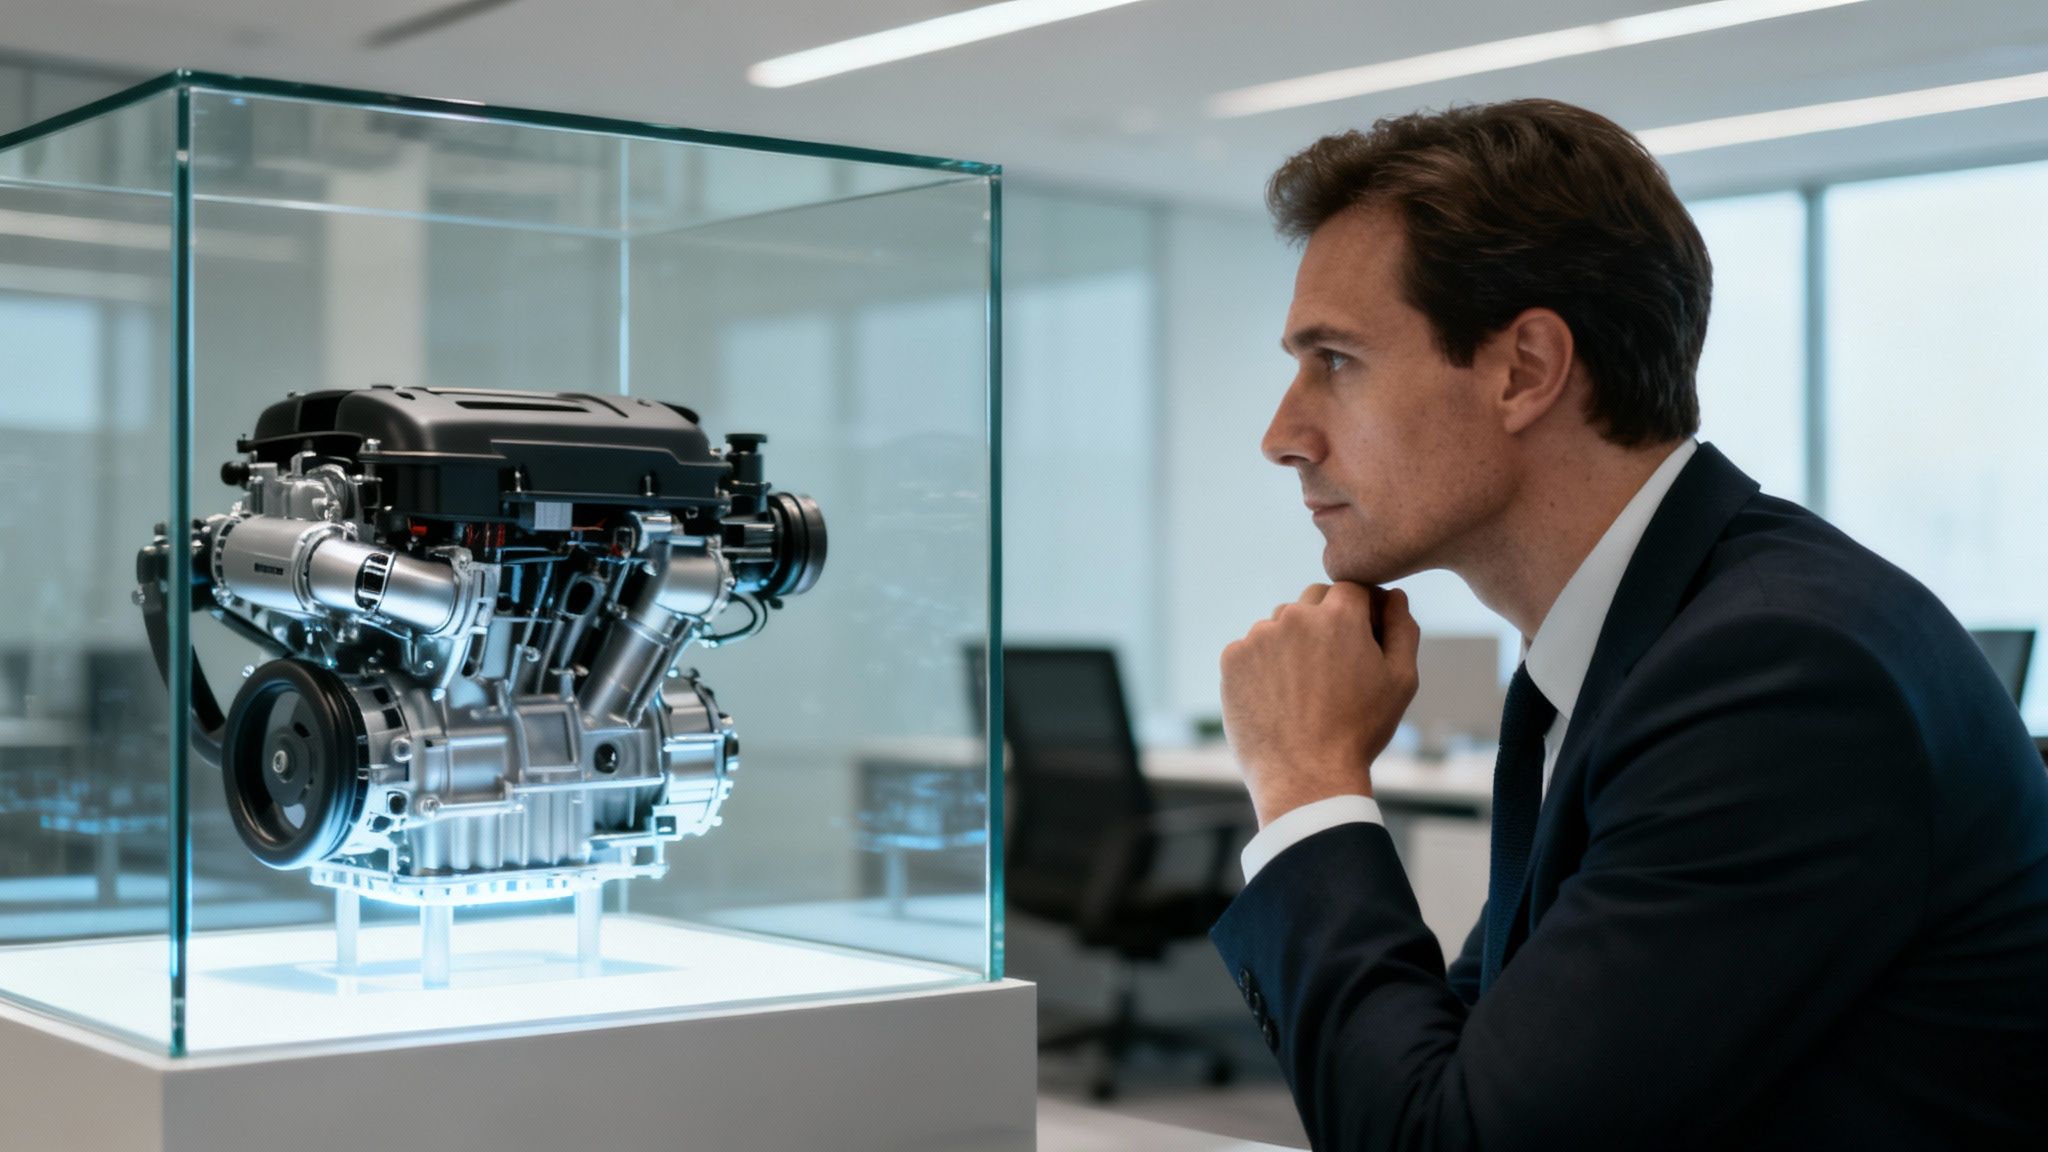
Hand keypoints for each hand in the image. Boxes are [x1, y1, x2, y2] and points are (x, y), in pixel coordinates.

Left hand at [1219, 583, 1420, 827]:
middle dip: (1326, 623)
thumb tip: (1394, 596)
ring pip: (1280, 625)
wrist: (1305, 777)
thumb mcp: (1401, 681)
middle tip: (1334, 670)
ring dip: (1292, 643)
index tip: (1362, 642)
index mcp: (1339, 615)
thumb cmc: (1359, 731)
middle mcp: (1294, 615)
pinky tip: (1278, 698)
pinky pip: (1252, 649)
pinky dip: (1264, 665)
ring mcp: (1258, 636)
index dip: (1361, 613)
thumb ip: (1402, 628)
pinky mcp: (1232, 659)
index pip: (1352, 589)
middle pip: (1313, 600)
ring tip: (1304, 691)